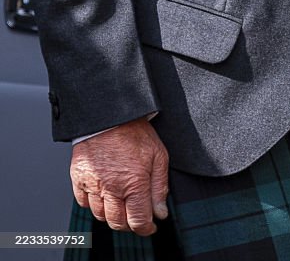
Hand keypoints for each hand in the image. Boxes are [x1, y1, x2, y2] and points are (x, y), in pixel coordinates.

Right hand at [70, 117, 168, 235]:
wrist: (111, 112)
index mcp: (134, 182)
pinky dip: (93, 203)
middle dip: (129, 224)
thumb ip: (160, 186)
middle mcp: (112, 187)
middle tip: (135, 215)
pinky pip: (83, 203)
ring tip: (120, 202)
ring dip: (111, 214)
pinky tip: (103, 193)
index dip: (146, 228)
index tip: (150, 226)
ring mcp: (93, 183)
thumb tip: (160, 213)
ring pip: (100, 215)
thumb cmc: (136, 131)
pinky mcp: (78, 177)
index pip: (138, 221)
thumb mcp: (158, 155)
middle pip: (118, 223)